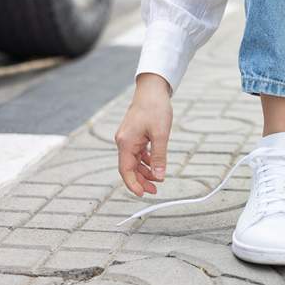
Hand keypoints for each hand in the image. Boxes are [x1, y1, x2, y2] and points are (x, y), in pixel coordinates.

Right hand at [115, 73, 172, 196]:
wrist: (152, 89)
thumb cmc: (155, 108)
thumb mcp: (160, 134)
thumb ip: (159, 156)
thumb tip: (159, 176)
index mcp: (126, 143)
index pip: (126, 170)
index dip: (133, 185)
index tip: (142, 194)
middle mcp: (123, 142)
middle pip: (129, 168)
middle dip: (140, 180)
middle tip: (154, 190)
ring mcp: (128, 138)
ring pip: (134, 161)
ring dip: (144, 171)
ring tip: (157, 180)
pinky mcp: (134, 135)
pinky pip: (137, 153)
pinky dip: (146, 161)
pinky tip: (155, 165)